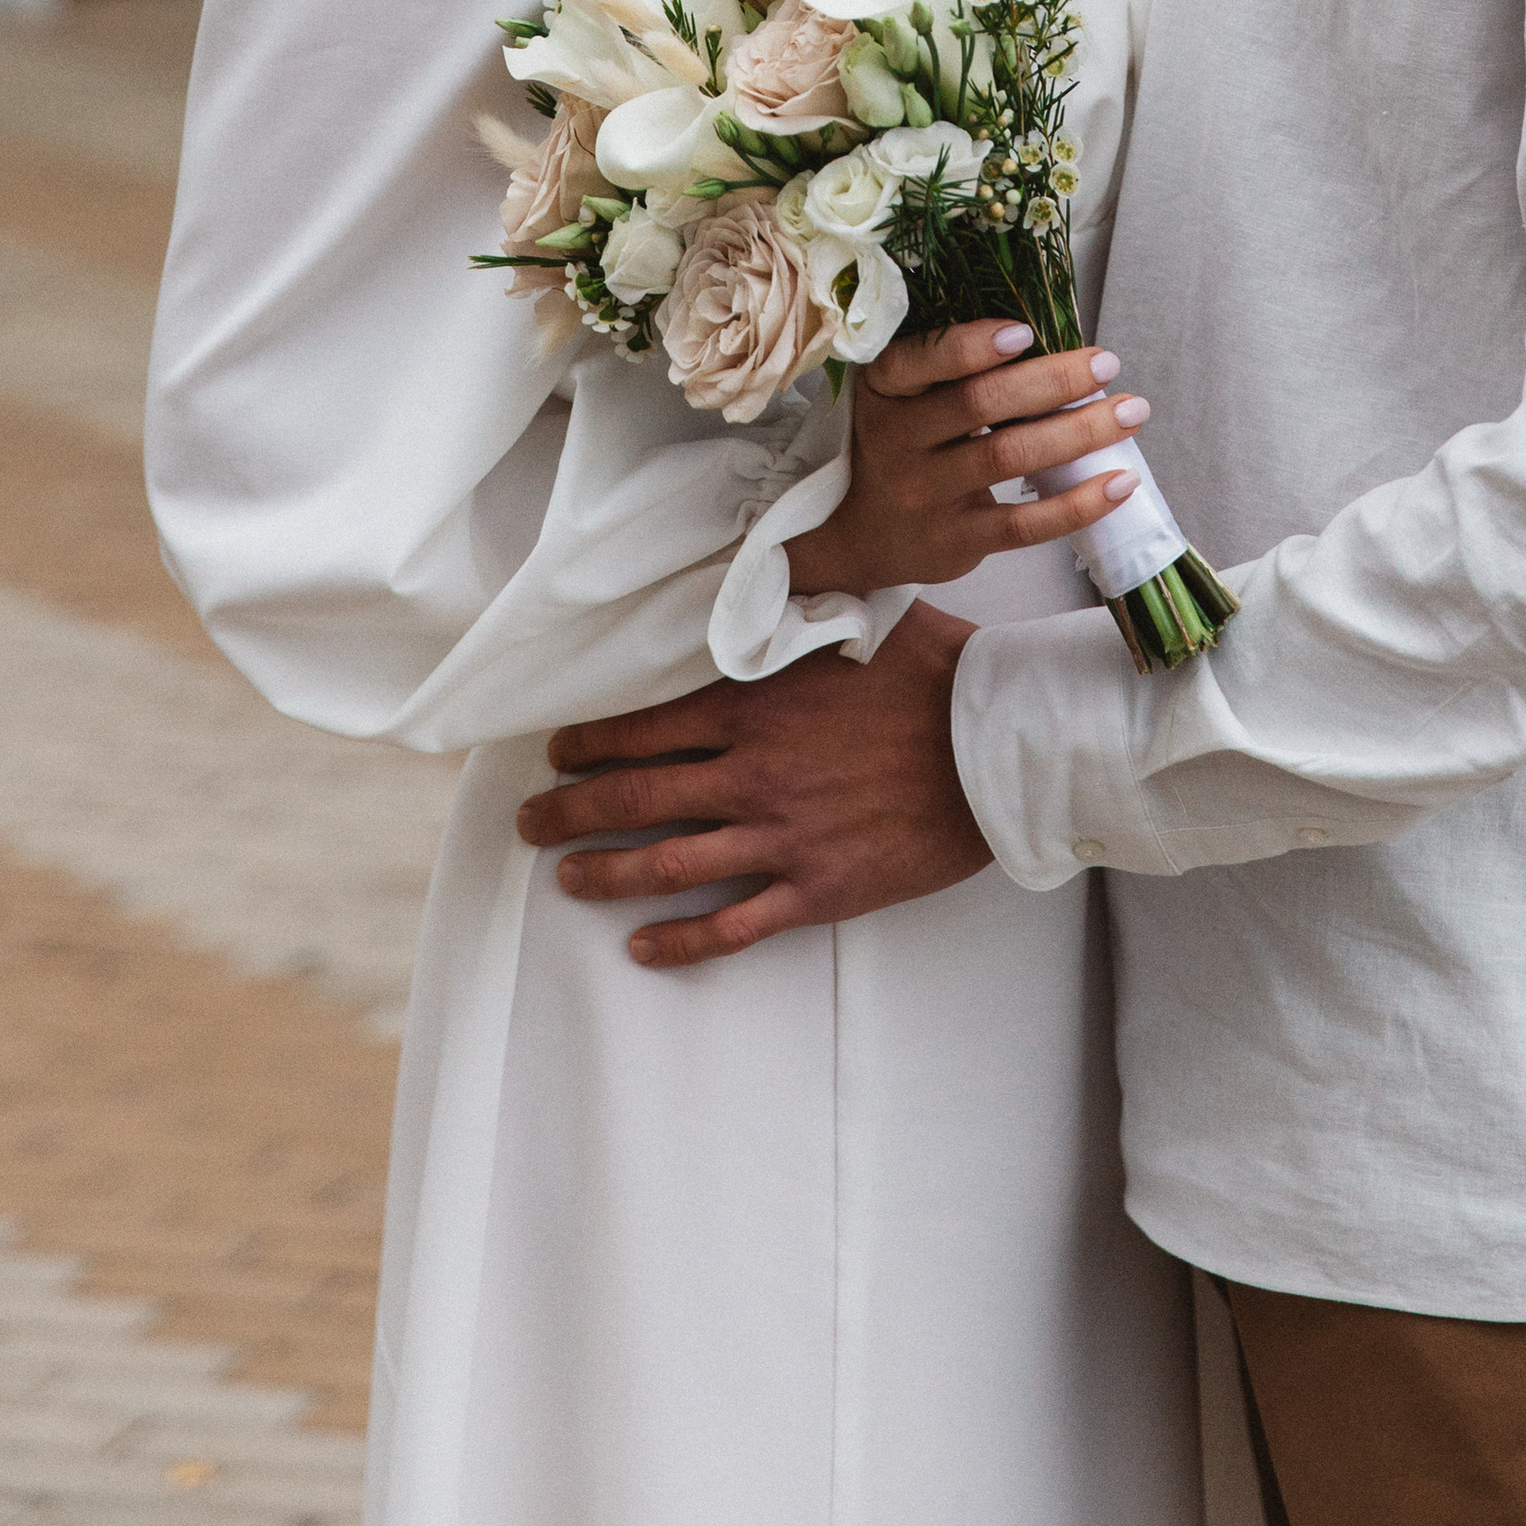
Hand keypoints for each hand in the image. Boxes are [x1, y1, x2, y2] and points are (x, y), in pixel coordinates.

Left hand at [518, 598, 985, 964]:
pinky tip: (641, 948)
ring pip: (666, 864)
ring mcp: (781, 836)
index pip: (646, 725)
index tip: (556, 750)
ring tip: (566, 877)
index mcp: (755, 706)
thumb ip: (797, 613)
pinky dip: (679, 942)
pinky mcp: (816, 888)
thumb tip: (768, 576)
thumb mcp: (857, 620)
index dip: (590, 740)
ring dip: (605, 873)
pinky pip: (731, 925)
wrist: (995, 746)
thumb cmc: (935, 674)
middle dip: (569, 811)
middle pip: (635, 797)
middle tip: (529, 822)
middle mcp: (752, 773)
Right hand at [781, 320, 1149, 598]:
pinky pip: (1023, 524)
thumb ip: (955, 370)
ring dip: (1078, 432)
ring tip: (1130, 412)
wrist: (863, 536)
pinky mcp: (955, 541)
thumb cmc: (905, 444)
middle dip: (1051, 380)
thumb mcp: (905, 398)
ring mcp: (925, 494)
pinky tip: (1120, 483)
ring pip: (1008, 457)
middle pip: (978, 403)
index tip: (1027, 332)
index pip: (919, 361)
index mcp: (885, 389)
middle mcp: (896, 439)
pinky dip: (1078, 504)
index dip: (971, 346)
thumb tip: (1053, 339)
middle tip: (1106, 363)